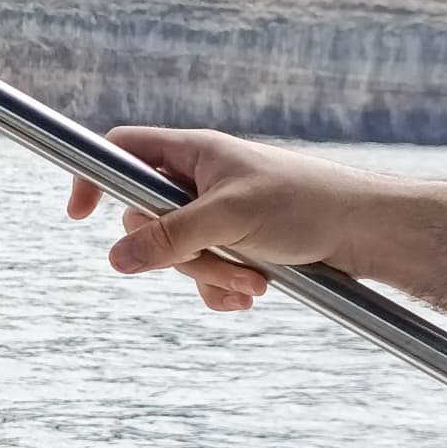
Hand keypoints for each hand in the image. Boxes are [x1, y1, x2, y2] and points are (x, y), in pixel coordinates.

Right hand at [64, 126, 383, 307]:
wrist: (367, 232)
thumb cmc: (306, 204)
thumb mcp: (229, 219)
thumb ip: (170, 237)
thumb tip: (115, 259)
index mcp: (194, 154)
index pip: (123, 152)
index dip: (95, 178)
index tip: (79, 215)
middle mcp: (201, 181)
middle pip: (148, 220)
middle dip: (180, 256)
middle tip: (220, 266)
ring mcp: (218, 215)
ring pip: (179, 255)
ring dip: (210, 276)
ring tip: (254, 284)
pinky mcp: (238, 245)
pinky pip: (204, 274)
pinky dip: (223, 289)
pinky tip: (252, 295)